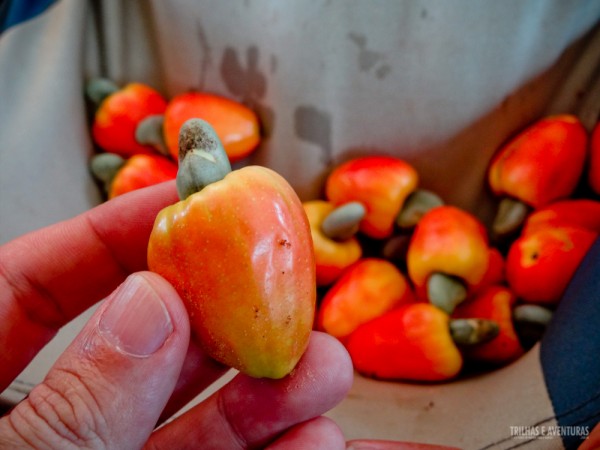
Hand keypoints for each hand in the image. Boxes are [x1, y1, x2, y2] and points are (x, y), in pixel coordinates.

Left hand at [0, 181, 353, 448]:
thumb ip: (73, 403)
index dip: (110, 232)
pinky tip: (310, 438)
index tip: (184, 200)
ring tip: (324, 371)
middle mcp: (47, 422)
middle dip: (221, 320)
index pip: (34, 283)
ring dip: (265, 395)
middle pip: (140, 349)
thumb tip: (149, 306)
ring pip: (189, 418)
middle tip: (283, 296)